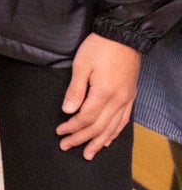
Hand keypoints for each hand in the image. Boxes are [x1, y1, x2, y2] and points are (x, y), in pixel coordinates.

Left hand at [58, 33, 138, 157]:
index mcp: (104, 93)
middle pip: (99, 126)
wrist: (123, 35)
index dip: (72, 127)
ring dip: (99, 141)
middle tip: (66, 146)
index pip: (86, 118)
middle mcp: (118, 100)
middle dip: (82, 138)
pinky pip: (124, 120)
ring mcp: (127, 99)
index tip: (59, 131)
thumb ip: (75, 90)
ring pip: (113, 127)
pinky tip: (108, 139)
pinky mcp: (131, 95)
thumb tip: (67, 111)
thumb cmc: (99, 48)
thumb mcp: (81, 65)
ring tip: (89, 154)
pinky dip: (115, 132)